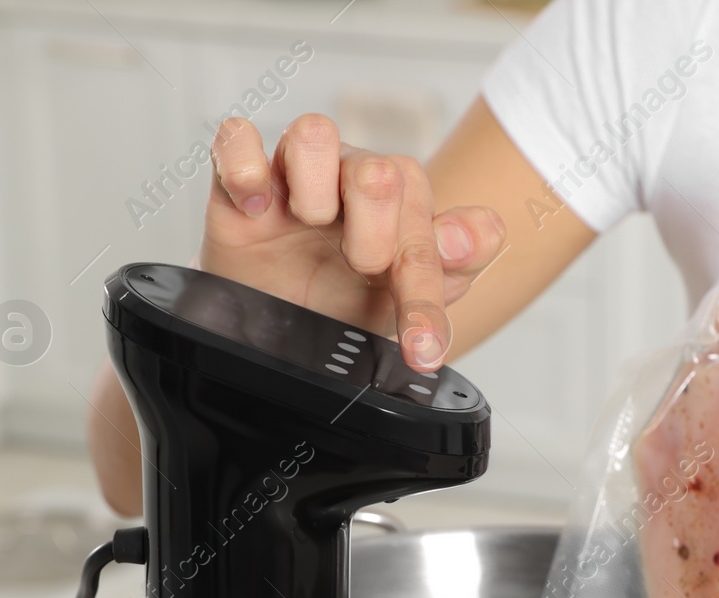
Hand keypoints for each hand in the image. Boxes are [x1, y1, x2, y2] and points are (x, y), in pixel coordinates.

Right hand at [203, 114, 506, 368]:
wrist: (274, 321)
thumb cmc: (342, 298)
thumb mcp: (401, 301)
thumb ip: (454, 270)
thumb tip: (480, 234)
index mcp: (409, 204)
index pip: (437, 219)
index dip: (432, 282)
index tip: (422, 343)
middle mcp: (356, 176)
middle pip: (381, 173)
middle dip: (374, 239)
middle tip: (358, 269)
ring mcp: (299, 170)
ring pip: (314, 134)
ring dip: (314, 193)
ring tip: (307, 226)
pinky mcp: (241, 170)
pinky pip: (238, 137)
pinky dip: (246, 172)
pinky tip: (256, 210)